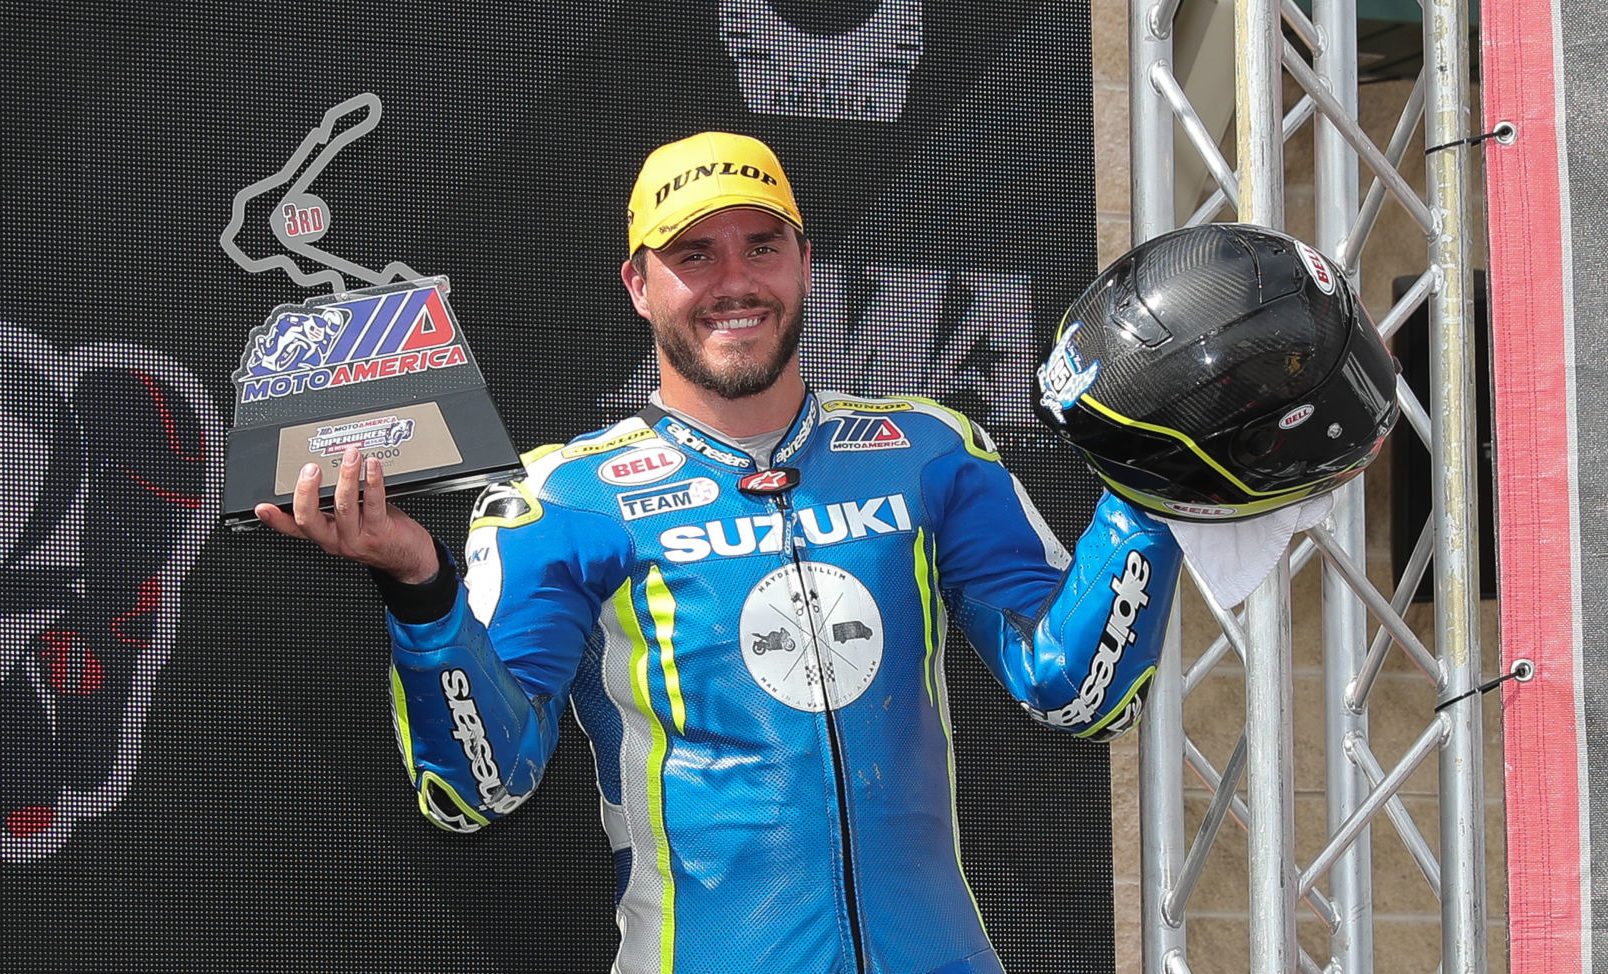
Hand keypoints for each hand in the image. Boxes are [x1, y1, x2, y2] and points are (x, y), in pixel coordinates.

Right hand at [255, 446, 438, 583]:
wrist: (410, 559)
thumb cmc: (381, 534)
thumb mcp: (351, 521)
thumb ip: (335, 504)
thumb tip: (326, 471)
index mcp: (325, 535)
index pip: (293, 528)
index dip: (274, 519)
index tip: (262, 506)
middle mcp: (336, 539)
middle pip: (309, 519)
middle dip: (306, 491)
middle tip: (310, 469)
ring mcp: (357, 538)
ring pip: (342, 506)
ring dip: (345, 476)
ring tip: (350, 456)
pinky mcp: (379, 532)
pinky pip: (372, 503)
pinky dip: (372, 480)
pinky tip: (372, 466)